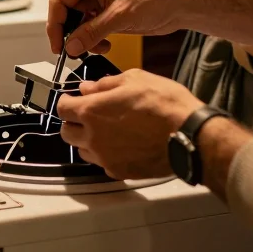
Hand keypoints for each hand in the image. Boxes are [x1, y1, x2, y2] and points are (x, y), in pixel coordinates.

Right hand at [48, 0, 188, 57]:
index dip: (55, 25)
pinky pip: (89, 27)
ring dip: (82, 39)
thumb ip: (91, 33)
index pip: (59, 0)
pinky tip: (106, 44)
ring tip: (97, 48)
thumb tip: (70, 47)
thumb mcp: (119, 17)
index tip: (58, 46)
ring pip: (77, 22)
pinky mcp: (106, 10)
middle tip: (73, 53)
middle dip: (69, 34)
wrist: (179, 4)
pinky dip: (93, 39)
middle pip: (66, 12)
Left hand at [58, 70, 203, 179]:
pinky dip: (106, 155)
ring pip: (83, 151)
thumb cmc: (165, 105)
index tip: (72, 99)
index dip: (66, 101)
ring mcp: (106, 158)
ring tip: (106, 130)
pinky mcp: (120, 172)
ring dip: (88, 141)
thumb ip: (105, 84)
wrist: (189, 134)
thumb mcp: (135, 79)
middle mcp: (93, 137)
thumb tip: (88, 88)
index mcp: (92, 111)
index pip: (62, 109)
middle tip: (87, 115)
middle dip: (73, 123)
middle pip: (67, 133)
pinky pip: (103, 164)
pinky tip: (121, 145)